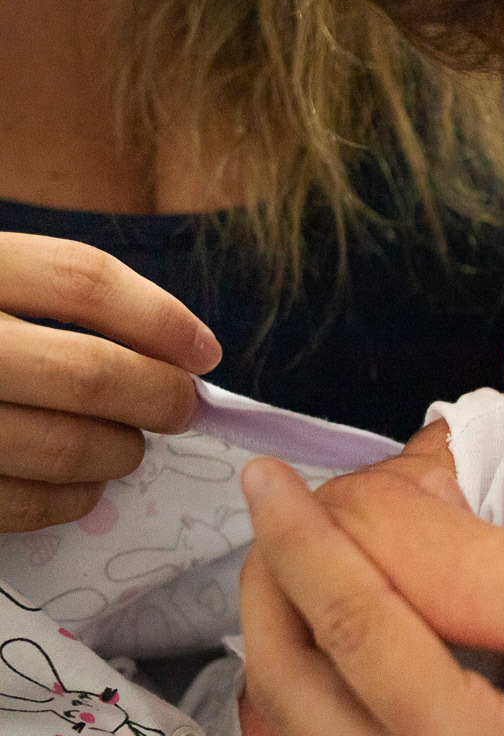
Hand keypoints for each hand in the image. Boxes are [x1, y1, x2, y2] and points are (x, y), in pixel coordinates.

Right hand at [0, 232, 220, 530]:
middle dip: (158, 397)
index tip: (205, 352)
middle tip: (180, 409)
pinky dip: (67, 501)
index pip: (81, 280)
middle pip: (88, 371)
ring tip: (129, 448)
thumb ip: (50, 297)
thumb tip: (178, 351)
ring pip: (61, 444)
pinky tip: (84, 491)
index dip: (160, 317)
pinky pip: (15, 503)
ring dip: (118, 453)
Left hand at [240, 458, 503, 735]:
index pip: (360, 627)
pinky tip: (306, 629)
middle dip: (264, 580)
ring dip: (269, 624)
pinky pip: (300, 735)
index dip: (308, 544)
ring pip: (276, 712)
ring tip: (280, 558)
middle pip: (287, 674)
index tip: (268, 479)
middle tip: (266, 508)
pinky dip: (292, 674)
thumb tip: (435, 536)